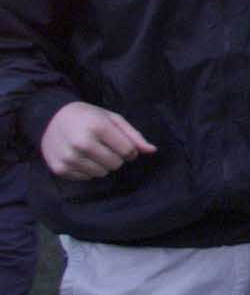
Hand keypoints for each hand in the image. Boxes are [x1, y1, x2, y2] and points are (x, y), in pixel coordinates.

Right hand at [40, 102, 155, 179]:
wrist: (52, 118)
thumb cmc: (88, 117)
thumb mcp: (113, 119)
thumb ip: (134, 135)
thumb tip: (152, 151)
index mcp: (97, 127)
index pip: (127, 151)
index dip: (130, 150)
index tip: (124, 144)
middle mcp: (81, 143)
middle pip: (115, 164)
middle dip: (116, 157)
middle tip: (105, 146)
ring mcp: (69, 157)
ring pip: (101, 173)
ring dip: (102, 164)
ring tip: (93, 151)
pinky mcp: (59, 169)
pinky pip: (86, 178)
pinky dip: (88, 170)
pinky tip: (81, 157)